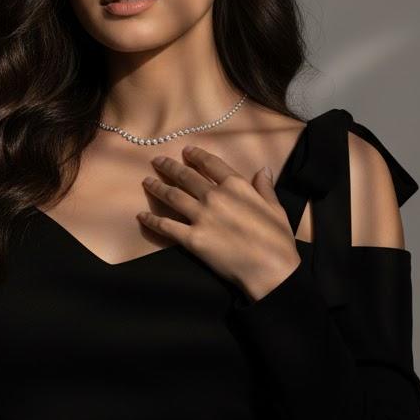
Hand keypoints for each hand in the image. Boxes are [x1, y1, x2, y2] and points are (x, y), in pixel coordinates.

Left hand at [138, 145, 301, 299]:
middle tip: (157, 161)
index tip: (186, 151)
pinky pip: (166, 226)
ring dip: (157, 187)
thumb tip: (263, 169)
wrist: (270, 269)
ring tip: (147, 182)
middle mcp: (215, 196)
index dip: (196, 156)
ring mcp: (201, 217)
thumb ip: (265, 187)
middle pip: (186, 177)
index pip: (211, 164)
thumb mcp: (275, 208)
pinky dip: (152, 220)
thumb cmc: (277, 240)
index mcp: (236, 186)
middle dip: (170, 167)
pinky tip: (142, 215)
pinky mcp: (192, 239)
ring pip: (172, 196)